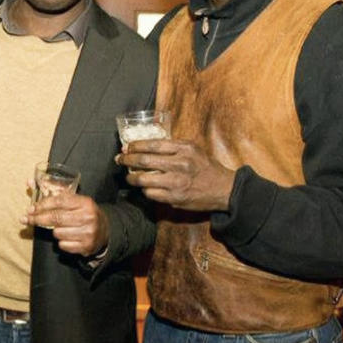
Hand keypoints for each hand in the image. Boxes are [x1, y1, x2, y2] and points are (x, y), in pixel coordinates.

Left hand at [22, 182, 107, 256]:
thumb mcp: (75, 201)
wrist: (105, 231)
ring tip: (63, 228)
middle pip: (56, 218)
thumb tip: (29, 182)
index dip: (42, 205)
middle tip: (26, 219)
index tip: (30, 209)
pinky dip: (62, 242)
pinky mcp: (86, 246)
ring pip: (57, 233)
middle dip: (38, 219)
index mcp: (85, 203)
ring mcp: (88, 233)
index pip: (60, 202)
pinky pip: (63, 245)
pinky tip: (69, 237)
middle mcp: (88, 217)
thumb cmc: (84, 213)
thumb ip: (53, 193)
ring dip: (55, 231)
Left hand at [116, 138, 235, 211]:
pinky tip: (144, 187)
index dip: (135, 145)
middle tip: (119, 159)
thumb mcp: (193, 149)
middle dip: (127, 159)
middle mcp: (179, 165)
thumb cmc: (206, 167)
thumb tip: (145, 145)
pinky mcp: (174, 198)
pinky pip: (151, 193)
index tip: (127, 147)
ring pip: (143, 179)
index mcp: (184, 149)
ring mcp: (176, 183)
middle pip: (144, 161)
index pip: (152, 145)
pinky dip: (144, 190)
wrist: (223, 189)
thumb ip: (172, 146)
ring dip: (131, 178)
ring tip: (128, 176)